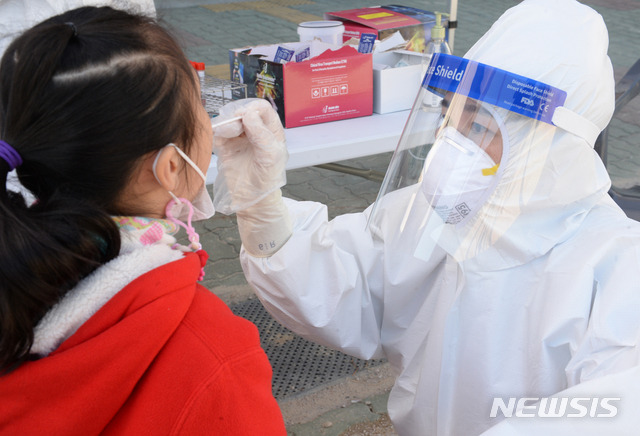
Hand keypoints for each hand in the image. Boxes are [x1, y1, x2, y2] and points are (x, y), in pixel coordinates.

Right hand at [212, 98, 287, 214]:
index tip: (245, 117)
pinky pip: (218, 132)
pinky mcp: (225, 146)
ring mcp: (240, 138)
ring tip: (225, 134)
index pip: (262, 108)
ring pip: (229, 119)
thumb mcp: (270, 155)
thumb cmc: (267, 179)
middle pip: (244, 111)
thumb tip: (247, 114)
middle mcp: (255, 131)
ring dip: (226, 123)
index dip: (253, 108)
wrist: (252, 199)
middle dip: (237, 116)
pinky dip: (216, 131)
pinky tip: (219, 138)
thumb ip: (261, 133)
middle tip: (234, 128)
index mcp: (271, 130)